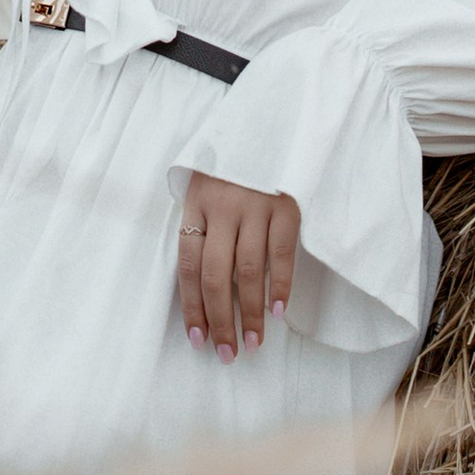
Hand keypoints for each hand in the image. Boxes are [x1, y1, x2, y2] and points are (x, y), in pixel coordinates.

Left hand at [177, 172, 300, 360]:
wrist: (270, 121)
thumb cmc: (234, 164)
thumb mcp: (207, 185)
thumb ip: (203, 226)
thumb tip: (203, 290)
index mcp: (196, 202)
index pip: (188, 265)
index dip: (191, 306)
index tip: (198, 338)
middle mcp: (223, 205)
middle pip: (215, 275)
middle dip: (220, 320)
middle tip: (227, 353)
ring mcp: (255, 204)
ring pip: (247, 271)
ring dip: (249, 313)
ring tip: (253, 342)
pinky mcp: (286, 204)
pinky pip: (281, 255)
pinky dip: (280, 286)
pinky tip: (277, 311)